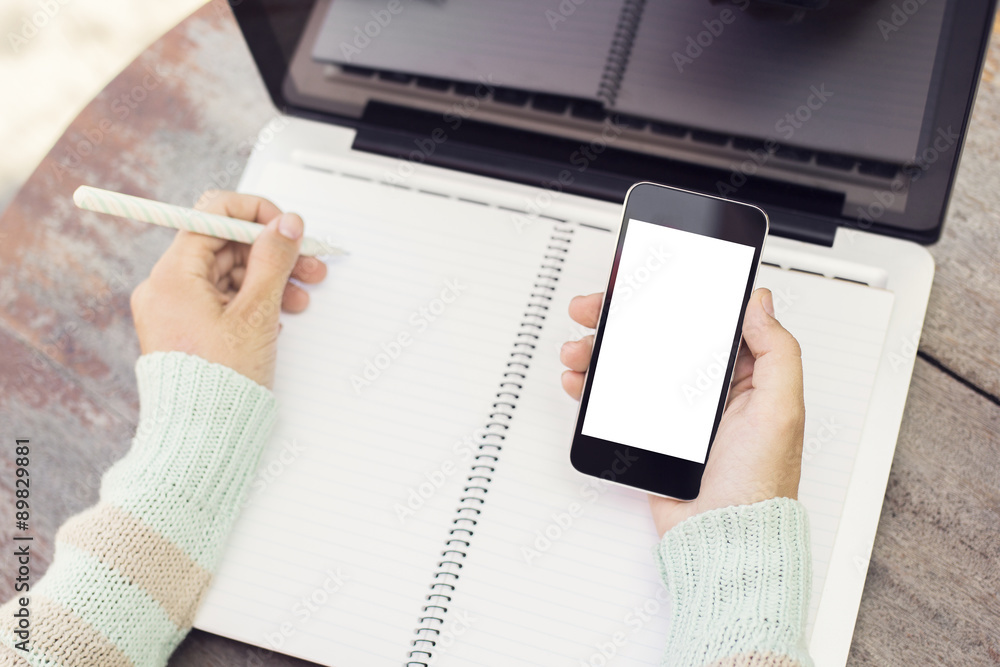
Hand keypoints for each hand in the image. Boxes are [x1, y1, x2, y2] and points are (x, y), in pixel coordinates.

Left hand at [130, 191, 327, 387]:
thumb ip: (274, 260)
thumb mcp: (256, 313)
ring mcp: (174, 309)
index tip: (286, 227)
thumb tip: (285, 223)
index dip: (254, 215)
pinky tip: (278, 316)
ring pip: (227, 274)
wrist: (201, 438)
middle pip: (223, 246)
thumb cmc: (221, 384)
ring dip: (268, 279)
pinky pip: (221, 300)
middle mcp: (165, 287)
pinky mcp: (186, 329)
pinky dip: (252, 301)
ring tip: (300, 297)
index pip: (211, 215)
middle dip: (270, 253)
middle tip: (309, 264)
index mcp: (172, 276)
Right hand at [560, 288, 804, 536]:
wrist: (724, 540)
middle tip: (595, 309)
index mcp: (742, 376)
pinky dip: (594, 387)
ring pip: (630, 365)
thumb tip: (761, 303)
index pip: (703, 323)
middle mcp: (707, 390)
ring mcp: (675, 412)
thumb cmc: (759, 486)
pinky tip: (581, 380)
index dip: (671, 298)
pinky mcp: (651, 434)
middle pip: (657, 338)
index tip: (645, 283)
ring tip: (580, 349)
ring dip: (600, 350)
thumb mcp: (781, 410)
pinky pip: (616, 401)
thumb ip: (777, 352)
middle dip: (621, 319)